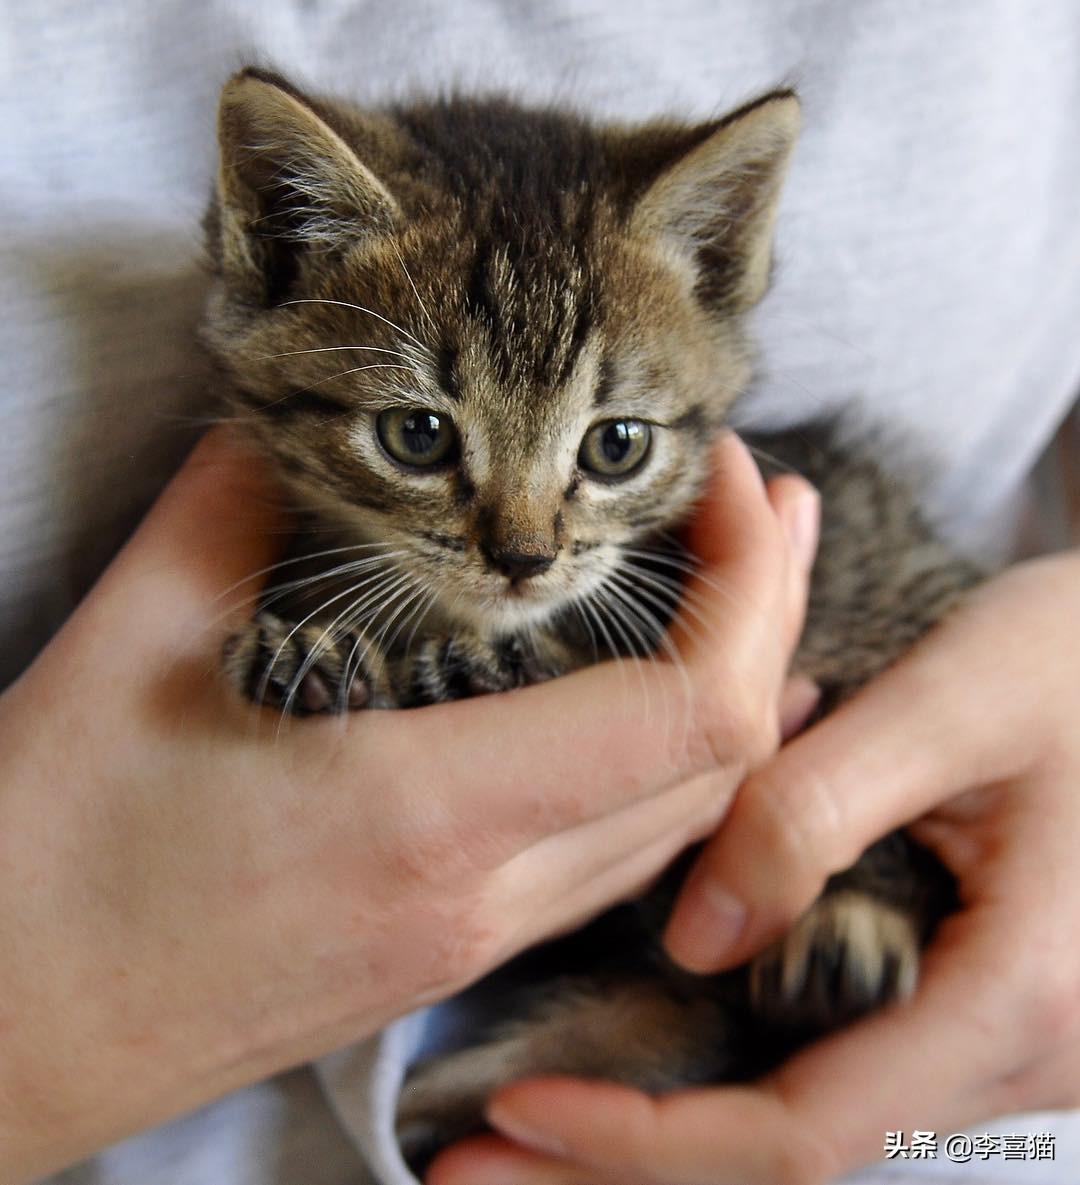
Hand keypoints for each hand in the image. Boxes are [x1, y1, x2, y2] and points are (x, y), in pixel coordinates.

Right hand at [0, 429, 815, 1181]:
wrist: (8, 1034)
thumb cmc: (49, 858)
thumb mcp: (130, 648)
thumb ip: (235, 505)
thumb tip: (293, 416)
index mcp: (421, 811)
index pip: (688, 713)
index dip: (747, 582)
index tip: (720, 478)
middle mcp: (482, 892)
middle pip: (722, 761)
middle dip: (769, 610)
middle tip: (759, 496)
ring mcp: (478, 937)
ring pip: (684, 820)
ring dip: (735, 686)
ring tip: (739, 576)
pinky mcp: (454, 948)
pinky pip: (616, 857)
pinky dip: (672, 765)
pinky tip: (660, 700)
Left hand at [428, 552, 1079, 1184]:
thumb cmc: (1073, 660)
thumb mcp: (951, 701)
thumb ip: (818, 812)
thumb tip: (694, 938)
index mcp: (1018, 999)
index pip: (800, 1132)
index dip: (645, 1139)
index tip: (515, 1112)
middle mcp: (1024, 1058)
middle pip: (794, 1159)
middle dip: (632, 1164)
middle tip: (483, 1157)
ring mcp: (1005, 1044)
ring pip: (816, 1129)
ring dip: (673, 1137)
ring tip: (541, 1122)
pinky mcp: (977, 1006)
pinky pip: (846, 1077)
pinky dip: (733, 1087)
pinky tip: (652, 1064)